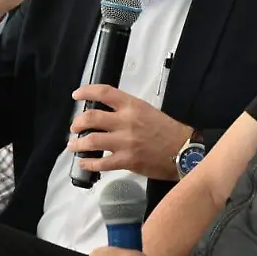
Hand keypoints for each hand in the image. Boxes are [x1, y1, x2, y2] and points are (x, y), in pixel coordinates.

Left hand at [69, 85, 192, 179]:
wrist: (183, 151)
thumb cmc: (168, 131)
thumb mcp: (147, 111)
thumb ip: (127, 111)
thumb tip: (106, 114)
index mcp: (132, 106)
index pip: (104, 93)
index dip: (86, 92)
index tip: (77, 95)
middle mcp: (126, 122)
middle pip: (91, 117)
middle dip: (78, 123)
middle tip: (75, 127)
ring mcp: (125, 142)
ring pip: (91, 141)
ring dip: (77, 144)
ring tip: (73, 145)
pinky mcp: (127, 161)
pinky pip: (101, 163)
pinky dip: (88, 163)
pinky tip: (84, 163)